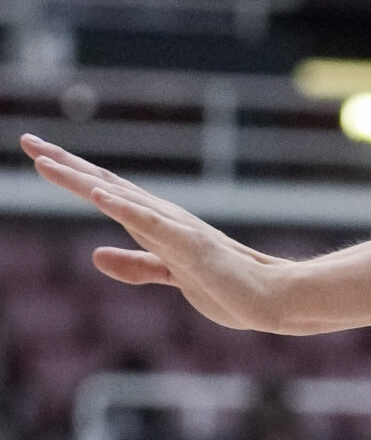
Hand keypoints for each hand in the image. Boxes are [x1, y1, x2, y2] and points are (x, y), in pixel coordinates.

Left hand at [20, 134, 298, 331]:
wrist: (272, 298)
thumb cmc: (229, 287)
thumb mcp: (170, 276)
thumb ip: (135, 266)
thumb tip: (95, 255)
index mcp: (156, 226)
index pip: (106, 194)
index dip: (72, 175)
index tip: (40, 155)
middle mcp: (163, 218)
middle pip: (105, 186)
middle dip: (66, 164)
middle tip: (29, 141)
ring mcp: (176, 230)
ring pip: (119, 199)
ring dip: (82, 180)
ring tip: (47, 161)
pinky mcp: (190, 246)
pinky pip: (150, 224)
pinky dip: (123, 208)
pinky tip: (99, 195)